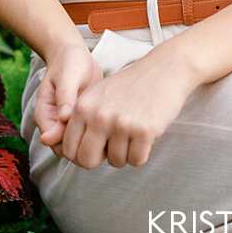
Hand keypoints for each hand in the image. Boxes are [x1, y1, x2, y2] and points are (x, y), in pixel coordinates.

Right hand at [32, 40, 100, 154]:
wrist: (74, 56)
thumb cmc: (68, 63)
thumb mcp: (67, 77)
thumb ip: (64, 97)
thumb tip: (63, 118)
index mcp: (45, 114)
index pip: (53, 141)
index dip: (71, 143)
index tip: (90, 131)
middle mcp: (54, 123)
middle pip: (65, 149)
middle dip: (83, 146)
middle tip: (104, 133)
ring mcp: (67, 124)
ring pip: (78, 146)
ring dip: (92, 143)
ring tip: (108, 130)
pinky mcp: (80, 123)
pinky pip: (87, 138)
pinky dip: (97, 136)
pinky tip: (110, 127)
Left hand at [58, 46, 199, 169]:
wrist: (162, 71)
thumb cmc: (129, 87)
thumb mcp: (97, 96)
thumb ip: (82, 121)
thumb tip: (71, 153)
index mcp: (82, 107)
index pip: (69, 148)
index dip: (80, 156)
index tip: (93, 152)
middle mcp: (98, 116)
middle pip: (87, 161)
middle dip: (99, 160)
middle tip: (111, 150)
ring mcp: (121, 124)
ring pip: (116, 162)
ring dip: (125, 154)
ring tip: (131, 134)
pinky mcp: (143, 131)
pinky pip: (137, 160)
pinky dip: (141, 154)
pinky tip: (144, 136)